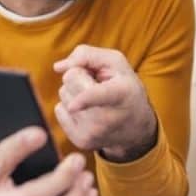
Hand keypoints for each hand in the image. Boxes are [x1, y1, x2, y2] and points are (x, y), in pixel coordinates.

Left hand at [53, 45, 156, 162]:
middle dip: (79, 76)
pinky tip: (88, 111)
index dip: (85, 99)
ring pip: (63, 94)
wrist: (136, 127)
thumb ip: (87, 55)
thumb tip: (59, 67)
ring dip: (75, 92)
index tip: (73, 106)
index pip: (98, 95)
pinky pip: (59, 110)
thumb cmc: (125, 88)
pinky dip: (70, 106)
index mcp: (121, 94)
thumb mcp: (116, 63)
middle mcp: (106, 117)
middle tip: (98, 84)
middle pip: (70, 80)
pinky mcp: (81, 141)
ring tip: (95, 100)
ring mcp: (92, 132)